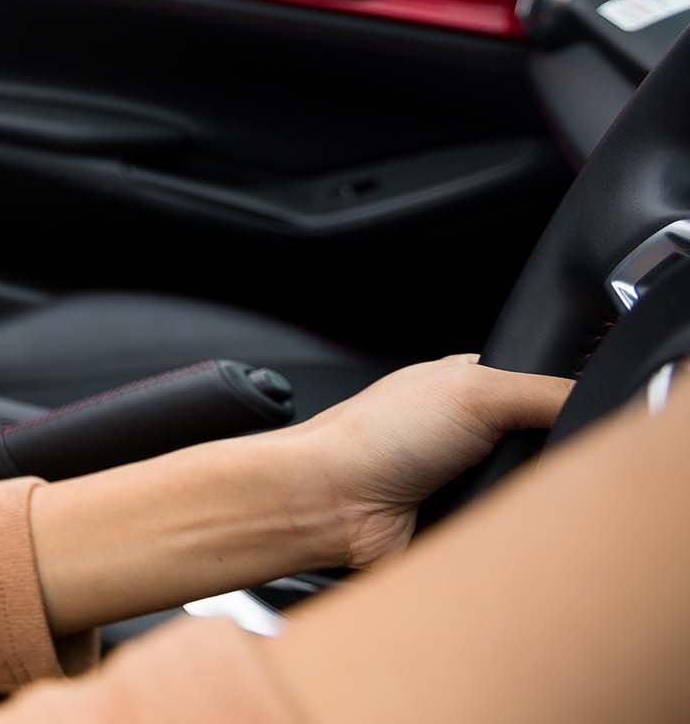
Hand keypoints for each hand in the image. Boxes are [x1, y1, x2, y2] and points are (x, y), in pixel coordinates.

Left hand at [289, 353, 570, 567]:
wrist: (332, 504)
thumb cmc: (374, 437)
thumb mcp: (474, 390)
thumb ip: (543, 390)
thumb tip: (596, 401)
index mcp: (471, 388)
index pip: (546, 393)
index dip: (564, 408)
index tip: (572, 420)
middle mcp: (471, 435)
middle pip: (547, 453)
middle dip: (544, 462)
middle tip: (520, 460)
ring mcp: (468, 484)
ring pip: (535, 500)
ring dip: (524, 502)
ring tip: (495, 494)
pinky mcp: (466, 531)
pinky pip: (515, 540)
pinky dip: (511, 537)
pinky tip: (493, 526)